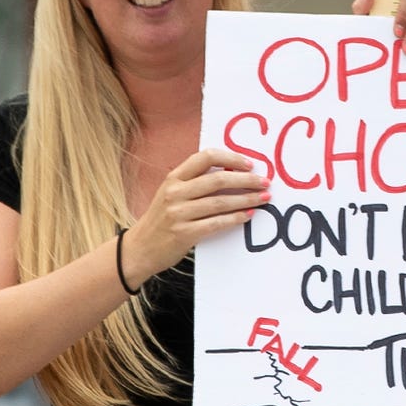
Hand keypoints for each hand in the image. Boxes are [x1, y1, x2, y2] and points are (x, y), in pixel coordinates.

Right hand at [125, 147, 267, 277]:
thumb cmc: (162, 220)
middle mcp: (175, 192)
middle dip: (246, 180)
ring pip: (220, 202)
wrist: (140, 249)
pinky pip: (216, 223)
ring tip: (263, 198)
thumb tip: (233, 174)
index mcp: (174, 178)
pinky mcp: (184, 233)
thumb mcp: (171, 193)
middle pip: (218, 179)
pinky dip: (235, 218)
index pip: (206, 157)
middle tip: (265, 182)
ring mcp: (178, 213)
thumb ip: (194, 182)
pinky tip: (248, 215)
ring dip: (246, 199)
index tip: (249, 164)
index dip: (230, 158)